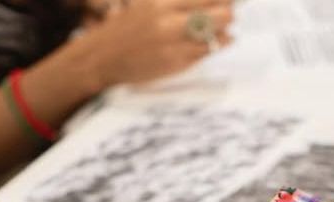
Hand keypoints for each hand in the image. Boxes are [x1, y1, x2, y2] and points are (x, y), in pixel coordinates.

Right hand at [84, 0, 234, 87]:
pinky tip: (216, 43)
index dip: (224, 0)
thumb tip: (215, 2)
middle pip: (219, 15)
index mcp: (162, 1)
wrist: (102, 57)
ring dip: (224, 33)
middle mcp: (169, 20)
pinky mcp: (176, 63)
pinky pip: (206, 53)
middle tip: (230, 14)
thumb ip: (179, 3)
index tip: (231, 1)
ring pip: (216, 36)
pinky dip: (214, 47)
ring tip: (223, 31)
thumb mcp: (149, 5)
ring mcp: (174, 43)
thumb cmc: (126, 29)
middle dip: (228, 14)